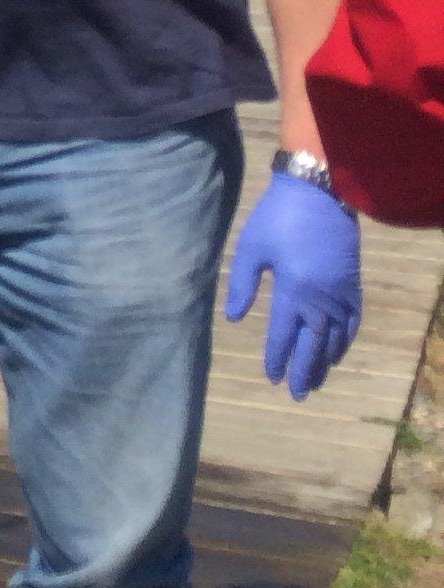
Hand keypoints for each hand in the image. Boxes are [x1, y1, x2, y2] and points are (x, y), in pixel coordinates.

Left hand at [224, 171, 362, 398]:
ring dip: (325, 362)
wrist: (319, 193)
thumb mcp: (251, 248)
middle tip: (297, 394)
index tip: (272, 377)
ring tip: (315, 382)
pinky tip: (338, 352)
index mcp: (293, 291)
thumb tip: (235, 318)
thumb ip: (244, 285)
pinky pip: (352, 322)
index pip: (283, 335)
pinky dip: (346, 341)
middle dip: (304, 371)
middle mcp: (320, 300)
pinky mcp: (353, 285)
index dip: (277, 358)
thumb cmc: (278, 218)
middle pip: (312, 345)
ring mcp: (340, 294)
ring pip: (335, 338)